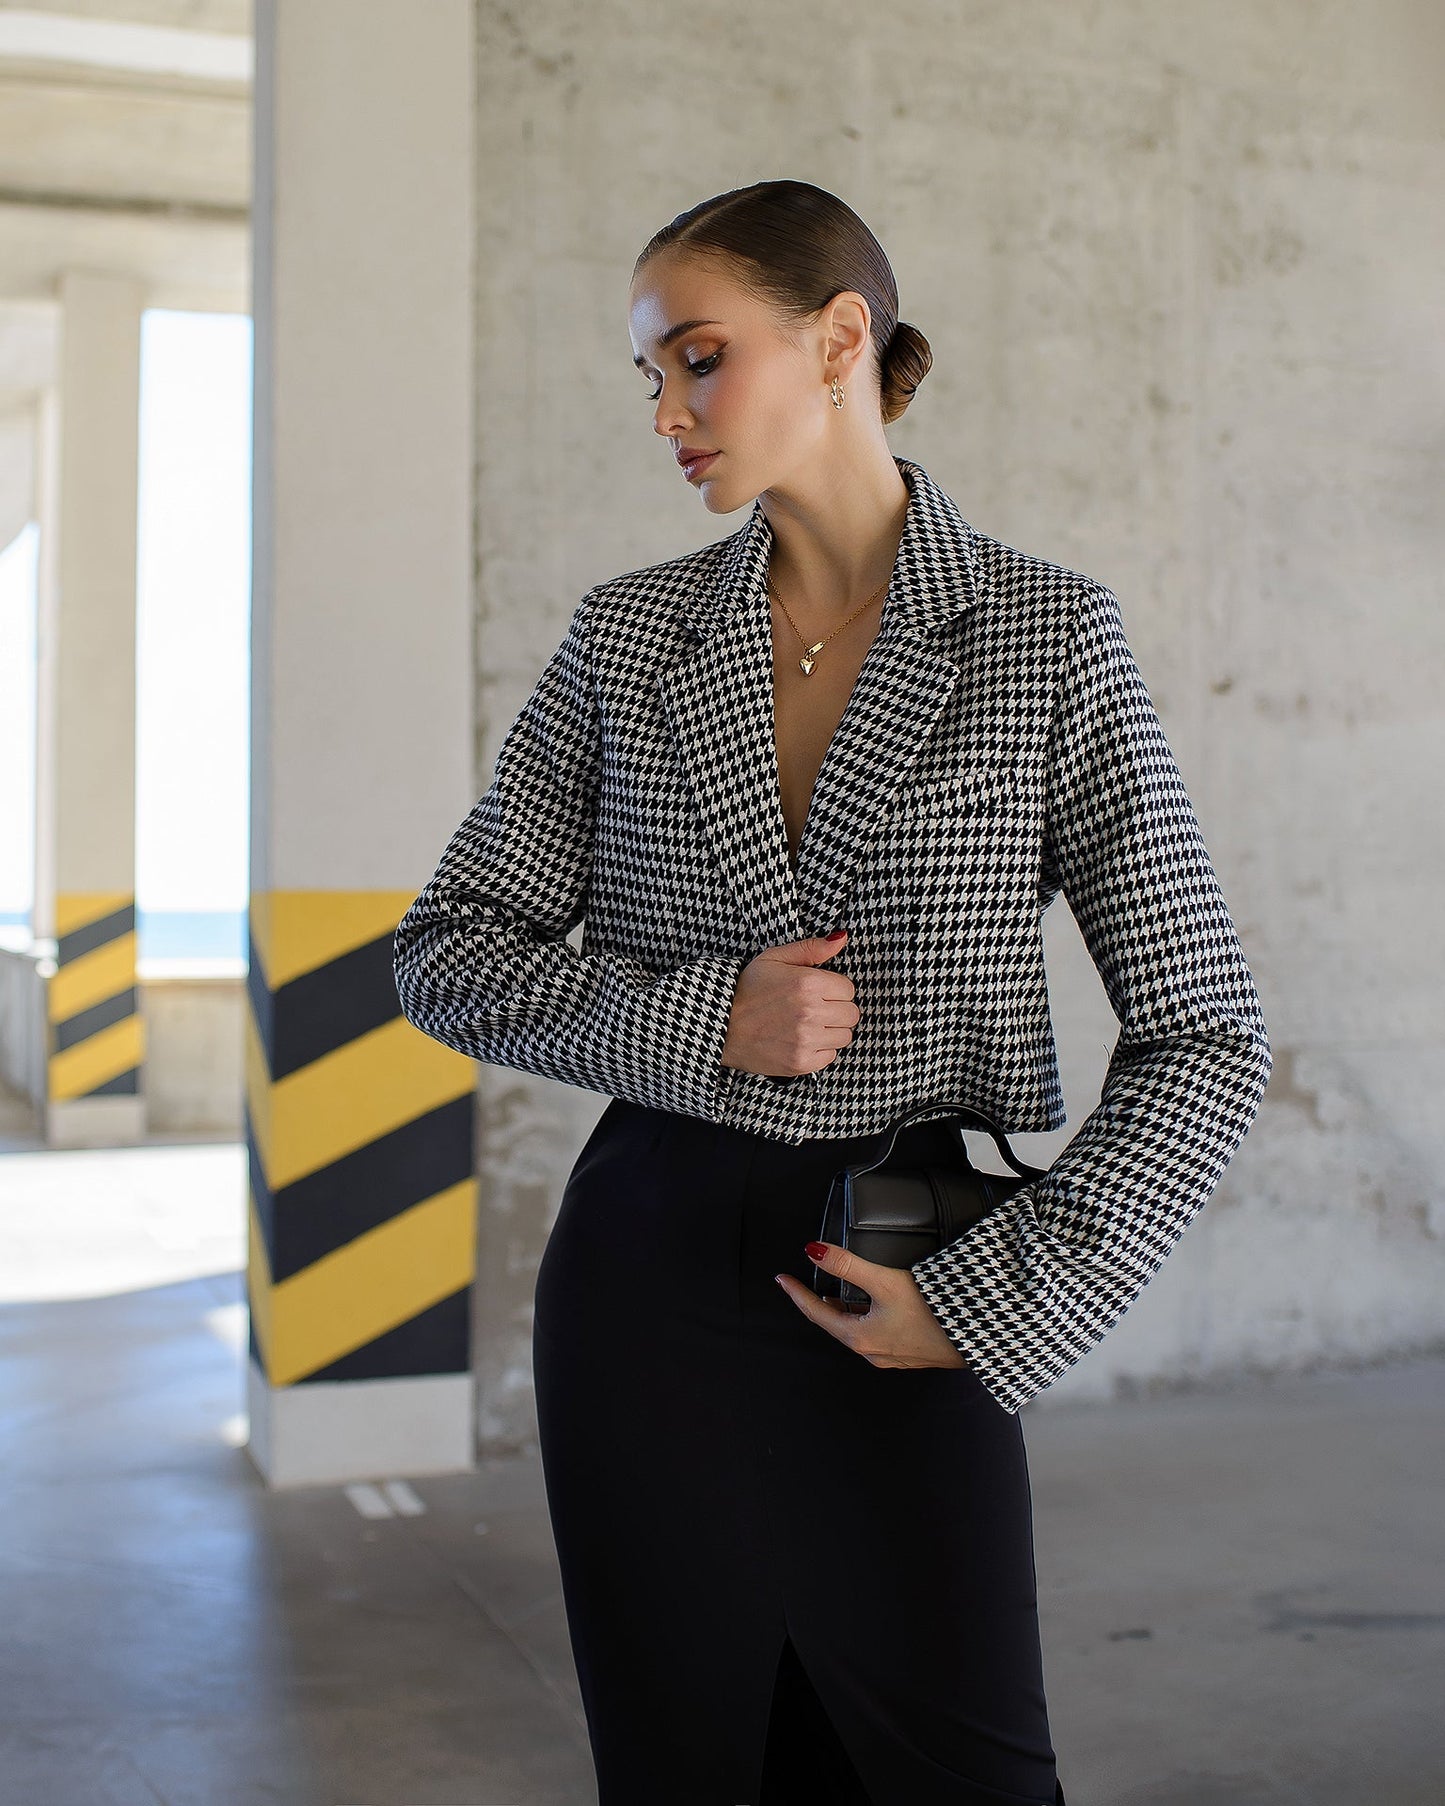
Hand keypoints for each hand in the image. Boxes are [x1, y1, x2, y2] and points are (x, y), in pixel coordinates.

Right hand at [720, 930, 857, 1076]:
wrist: (719, 1025)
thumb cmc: (747, 989)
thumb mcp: (774, 958)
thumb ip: (811, 948)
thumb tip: (842, 938)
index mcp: (807, 983)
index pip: (849, 989)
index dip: (834, 988)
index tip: (817, 991)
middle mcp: (810, 1012)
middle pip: (851, 1014)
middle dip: (836, 1009)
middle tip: (813, 1008)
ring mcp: (806, 1040)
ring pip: (844, 1036)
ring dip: (830, 1030)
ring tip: (806, 1024)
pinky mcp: (801, 1062)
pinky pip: (831, 1056)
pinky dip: (819, 1049)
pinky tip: (800, 1040)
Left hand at [774, 1242, 972, 1370]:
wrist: (977, 1336)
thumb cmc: (934, 1313)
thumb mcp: (885, 1281)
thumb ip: (847, 1265)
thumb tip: (815, 1251)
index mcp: (860, 1337)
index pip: (816, 1312)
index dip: (797, 1293)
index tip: (782, 1280)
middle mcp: (872, 1352)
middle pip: (836, 1323)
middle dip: (820, 1302)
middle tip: (807, 1283)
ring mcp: (891, 1355)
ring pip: (857, 1329)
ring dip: (845, 1310)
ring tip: (838, 1291)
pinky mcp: (910, 1352)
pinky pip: (877, 1334)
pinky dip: (867, 1317)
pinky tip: (877, 1306)